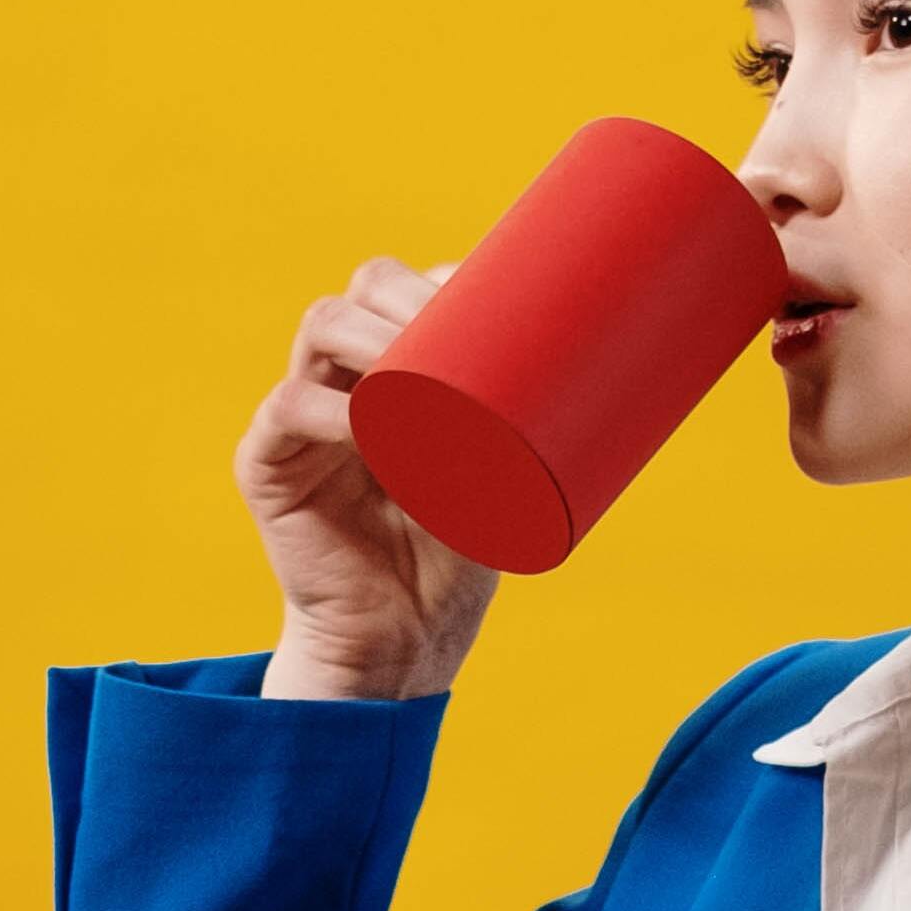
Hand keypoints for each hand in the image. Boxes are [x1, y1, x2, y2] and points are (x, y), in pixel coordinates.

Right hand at [235, 256, 499, 698]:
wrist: (410, 635)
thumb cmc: (467, 544)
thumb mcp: (510, 467)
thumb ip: (541, 418)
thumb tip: (641, 367)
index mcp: (402, 365)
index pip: (414, 285)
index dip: (449, 276)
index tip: (502, 291)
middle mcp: (351, 374)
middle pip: (365, 289)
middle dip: (408, 289)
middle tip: (455, 322)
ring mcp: (307, 412)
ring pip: (320, 325)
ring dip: (368, 332)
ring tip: (411, 362)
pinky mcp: (269, 462)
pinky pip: (285, 408)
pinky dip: (327, 408)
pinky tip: (367, 421)